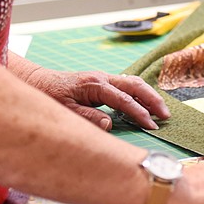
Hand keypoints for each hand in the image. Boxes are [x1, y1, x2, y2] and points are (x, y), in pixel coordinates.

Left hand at [23, 66, 169, 131]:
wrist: (38, 82)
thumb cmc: (49, 96)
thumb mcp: (65, 110)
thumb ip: (88, 117)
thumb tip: (110, 124)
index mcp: (95, 85)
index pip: (123, 99)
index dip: (139, 112)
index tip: (152, 125)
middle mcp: (102, 78)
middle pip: (135, 85)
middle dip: (152, 99)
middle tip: (165, 116)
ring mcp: (103, 78)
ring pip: (133, 82)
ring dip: (149, 95)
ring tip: (161, 111)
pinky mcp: (102, 81)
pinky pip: (126, 84)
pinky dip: (140, 93)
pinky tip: (145, 103)